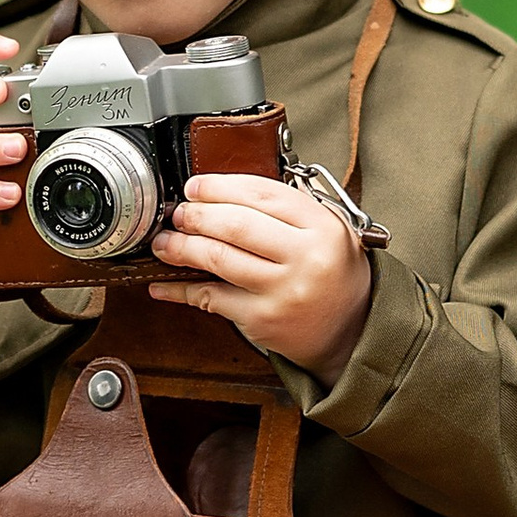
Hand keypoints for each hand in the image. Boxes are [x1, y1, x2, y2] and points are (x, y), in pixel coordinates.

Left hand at [152, 173, 373, 381]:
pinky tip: (163, 285)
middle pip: (236, 225)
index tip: (196, 186)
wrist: (352, 330)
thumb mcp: (327, 231)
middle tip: (179, 213)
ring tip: (166, 242)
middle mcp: (305, 257)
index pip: (262, 194)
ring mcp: (283, 291)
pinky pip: (212, 298)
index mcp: (322, 227)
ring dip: (182, 247)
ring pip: (219, 258)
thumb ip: (287, 211)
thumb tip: (224, 195)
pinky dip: (181, 290)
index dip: (221, 187)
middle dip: (197, 215)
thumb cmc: (334, 274)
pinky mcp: (262, 320)